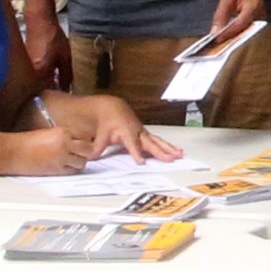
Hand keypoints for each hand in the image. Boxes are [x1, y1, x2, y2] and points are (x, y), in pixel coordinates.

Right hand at [18, 8, 70, 91]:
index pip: (46, 91)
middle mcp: (28, 73)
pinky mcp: (21, 63)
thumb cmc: (53, 37)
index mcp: (40, 72)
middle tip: (56, 97)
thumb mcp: (65, 57)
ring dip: (40, 86)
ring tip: (50, 89)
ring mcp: (23, 68)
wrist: (39, 20)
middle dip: (46, 93)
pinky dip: (36, 78)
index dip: (54, 97)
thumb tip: (66, 89)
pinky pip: (29, 75)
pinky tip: (42, 78)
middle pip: (37, 89)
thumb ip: (66, 75)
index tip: (61, 100)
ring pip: (33, 82)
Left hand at [42, 94, 179, 165]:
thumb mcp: (99, 134)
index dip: (136, 153)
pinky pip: (158, 140)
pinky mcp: (146, 134)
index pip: (132, 144)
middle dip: (161, 152)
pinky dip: (168, 146)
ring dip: (169, 149)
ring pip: (158, 141)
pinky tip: (177, 152)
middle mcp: (137, 132)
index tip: (141, 163)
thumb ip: (97, 147)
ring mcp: (143, 132)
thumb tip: (91, 158)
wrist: (112, 107)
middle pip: (150, 143)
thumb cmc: (106, 121)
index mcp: (126, 132)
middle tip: (170, 159)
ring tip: (180, 155)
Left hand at [204, 0, 267, 48]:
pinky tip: (225, 37)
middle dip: (229, 39)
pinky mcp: (257, 22)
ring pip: (244, 32)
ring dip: (232, 38)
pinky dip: (235, 34)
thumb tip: (214, 32)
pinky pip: (245, 30)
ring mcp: (260, 20)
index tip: (216, 39)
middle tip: (215, 46)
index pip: (240, 24)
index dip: (228, 33)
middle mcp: (260, 16)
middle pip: (244, 31)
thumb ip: (221, 14)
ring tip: (218, 44)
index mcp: (253, 6)